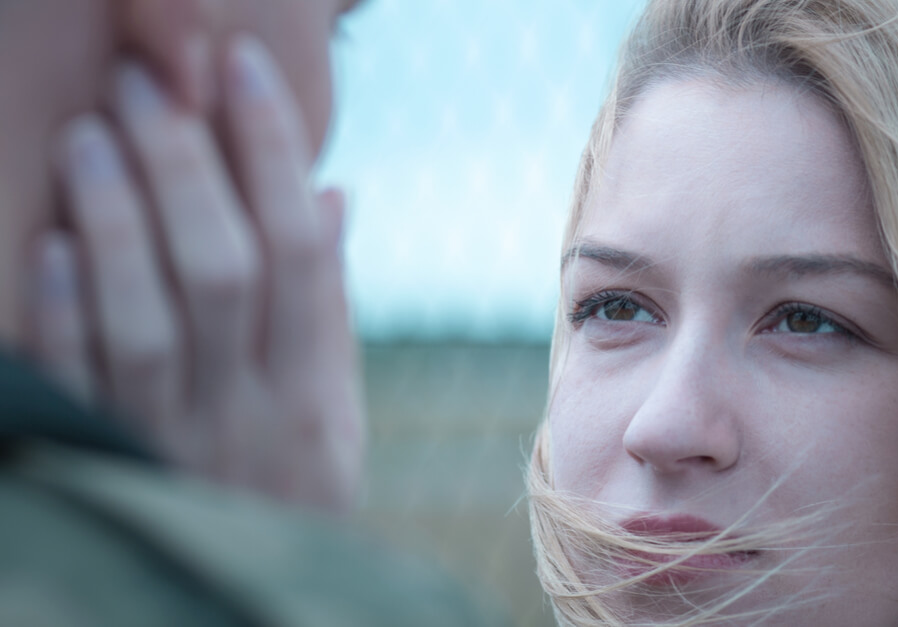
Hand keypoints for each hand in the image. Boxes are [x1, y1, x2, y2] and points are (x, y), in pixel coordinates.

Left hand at [27, 36, 362, 511]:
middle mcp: (250, 414)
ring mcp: (175, 442)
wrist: (239, 607)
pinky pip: (81, 388)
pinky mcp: (107, 463)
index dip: (272, 154)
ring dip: (120, 222)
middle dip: (187, 167)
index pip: (302, 251)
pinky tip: (52, 243)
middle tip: (151, 82)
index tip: (243, 71)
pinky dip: (66, 313)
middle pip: (224, 272)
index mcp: (314, 393)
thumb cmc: (287, 490)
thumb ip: (327, 309)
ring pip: (150, 322)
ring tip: (92, 134)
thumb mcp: (332, 412)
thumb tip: (332, 196)